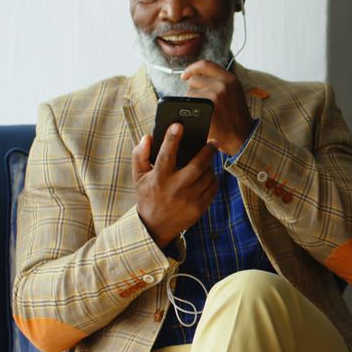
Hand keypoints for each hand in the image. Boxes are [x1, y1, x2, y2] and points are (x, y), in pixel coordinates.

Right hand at [132, 123, 218, 247]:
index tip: (178, 125)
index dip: (172, 139)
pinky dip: (213, 178)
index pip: (165, 155)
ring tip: (208, 159)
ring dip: (210, 165)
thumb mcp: (138, 177)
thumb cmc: (148, 196)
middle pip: (197, 165)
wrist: (156, 226)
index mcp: (159, 178)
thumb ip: (140, 155)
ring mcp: (189, 199)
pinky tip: (208, 174)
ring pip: (208, 175)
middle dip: (208, 150)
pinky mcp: (200, 207)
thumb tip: (148, 137)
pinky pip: (213, 187)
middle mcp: (175, 188)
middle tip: (213, 142)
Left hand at [181, 60, 253, 155]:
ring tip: (203, 111)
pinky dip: (191, 110)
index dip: (192, 69)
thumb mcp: (234, 93)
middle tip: (199, 102)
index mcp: (230, 79)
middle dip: (193, 89)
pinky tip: (200, 116)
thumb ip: (219, 82)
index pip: (205, 65)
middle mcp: (223, 84)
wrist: (242, 136)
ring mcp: (215, 95)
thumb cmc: (236, 118)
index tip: (185, 75)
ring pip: (190, 92)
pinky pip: (189, 103)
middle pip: (195, 79)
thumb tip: (196, 77)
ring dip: (192, 101)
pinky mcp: (208, 107)